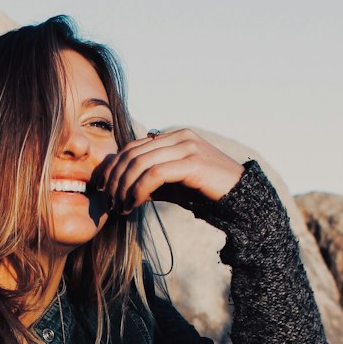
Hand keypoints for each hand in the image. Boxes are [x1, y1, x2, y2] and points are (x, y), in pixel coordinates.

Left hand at [95, 127, 244, 213]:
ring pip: (140, 164)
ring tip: (121, 207)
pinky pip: (154, 174)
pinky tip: (134, 205)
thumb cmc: (205, 192)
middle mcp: (178, 136)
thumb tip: (121, 188)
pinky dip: (138, 191)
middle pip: (131, 154)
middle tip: (109, 203)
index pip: (131, 147)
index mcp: (172, 136)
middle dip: (115, 180)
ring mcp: (186, 147)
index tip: (102, 190)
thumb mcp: (172, 184)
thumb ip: (149, 180)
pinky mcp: (192, 162)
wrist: (240, 197)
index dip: (112, 168)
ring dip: (124, 188)